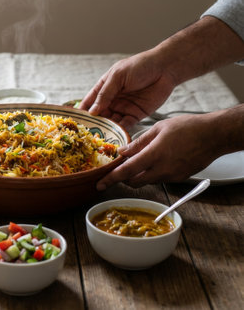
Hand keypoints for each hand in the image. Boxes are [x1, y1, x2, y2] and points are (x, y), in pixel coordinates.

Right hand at [79, 51, 176, 128]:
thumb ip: (105, 93)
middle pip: (99, 114)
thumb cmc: (139, 66)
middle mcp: (112, 99)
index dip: (82, 111)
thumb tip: (92, 110)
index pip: (89, 101)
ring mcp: (123, 107)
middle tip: (87, 135)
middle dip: (94, 124)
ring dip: (106, 129)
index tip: (75, 122)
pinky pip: (125, 125)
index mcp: (104, 87)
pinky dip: (120, 131)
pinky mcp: (136, 115)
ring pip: (111, 121)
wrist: (165, 68)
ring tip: (100, 138)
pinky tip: (115, 136)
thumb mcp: (118, 76)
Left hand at [96, 114, 228, 189]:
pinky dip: (150, 173)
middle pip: (134, 181)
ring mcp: (172, 176)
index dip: (111, 179)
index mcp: (154, 155)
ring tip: (135, 161)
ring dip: (137, 175)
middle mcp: (162, 170)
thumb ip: (138, 142)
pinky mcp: (179, 178)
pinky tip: (152, 161)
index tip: (99, 184)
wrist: (214, 136)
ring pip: (146, 181)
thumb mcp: (158, 129)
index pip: (127, 172)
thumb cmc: (187, 127)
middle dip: (123, 178)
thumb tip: (122, 152)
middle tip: (117, 169)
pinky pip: (159, 179)